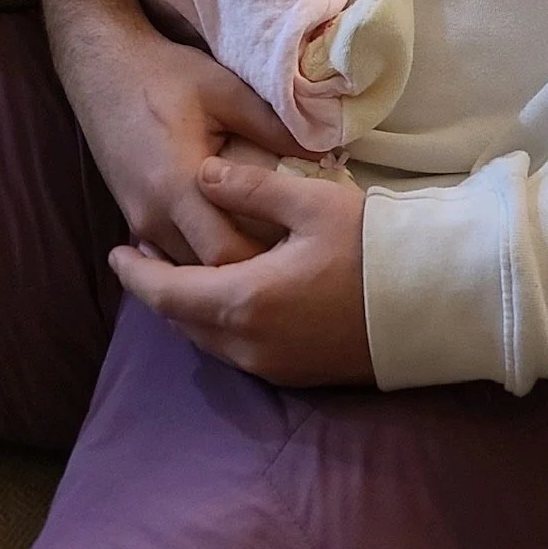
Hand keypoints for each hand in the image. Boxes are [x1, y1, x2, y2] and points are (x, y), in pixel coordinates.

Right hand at [36, 0, 307, 265]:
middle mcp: (153, 216)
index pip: (224, 253)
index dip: (263, 262)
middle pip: (205, 271)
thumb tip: (326, 156)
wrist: (102, 67)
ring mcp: (138, 221)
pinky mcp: (133, 217)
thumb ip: (273, 126)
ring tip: (267, 258)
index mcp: (178, 185)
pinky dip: (198, 257)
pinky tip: (229, 243)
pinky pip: (171, 253)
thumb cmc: (165, 74)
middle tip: (291, 263)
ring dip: (221, 268)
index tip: (300, 254)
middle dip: (246, 273)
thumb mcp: (225, 90)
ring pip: (186, 268)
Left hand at [110, 159, 372, 386]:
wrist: (432, 302)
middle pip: (182, 320)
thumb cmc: (372, 246)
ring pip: (208, 339)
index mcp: (244, 301)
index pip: (166, 293)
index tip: (115, 252)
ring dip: (187, 306)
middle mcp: (249, 345)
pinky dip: (217, 322)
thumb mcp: (310, 202)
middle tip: (143, 256)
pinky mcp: (297, 374)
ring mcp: (273, 366)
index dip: (135, 274)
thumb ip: (250, 188)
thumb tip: (201, 174)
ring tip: (180, 270)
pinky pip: (236, 350)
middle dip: (157, 289)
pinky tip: (227, 296)